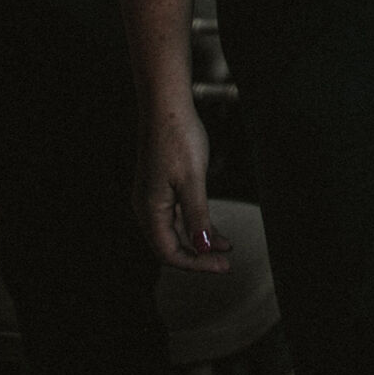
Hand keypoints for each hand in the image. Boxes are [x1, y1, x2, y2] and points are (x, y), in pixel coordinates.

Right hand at [135, 98, 230, 274]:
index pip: (170, 253)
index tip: (221, 267)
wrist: (167, 107)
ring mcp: (153, 198)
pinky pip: (178, 216)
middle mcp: (147, 208)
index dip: (196, 264)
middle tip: (225, 264)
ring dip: (200, 241)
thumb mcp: (193, 180)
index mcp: (150, 210)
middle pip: (171, 246)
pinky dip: (196, 225)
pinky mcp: (162, 188)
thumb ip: (198, 217)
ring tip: (226, 249)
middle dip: (199, 257)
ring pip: (176, 232)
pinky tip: (215, 230)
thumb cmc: (178, 138)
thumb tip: (204, 248)